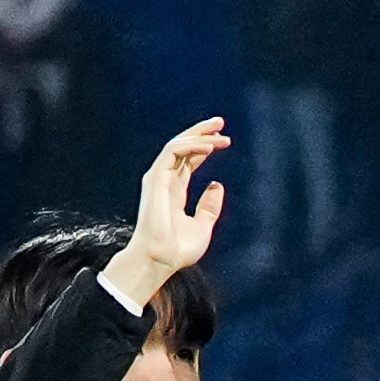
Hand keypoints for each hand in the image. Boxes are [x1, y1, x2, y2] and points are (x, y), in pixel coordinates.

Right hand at [118, 117, 232, 285]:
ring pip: (176, 146)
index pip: (188, 160)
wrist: (161, 259)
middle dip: (200, 132)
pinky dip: (190, 147)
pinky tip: (209, 146)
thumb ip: (209, 206)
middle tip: (220, 122)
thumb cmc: (177, 249)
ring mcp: (158, 179)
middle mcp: (165, 181)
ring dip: (199, 136)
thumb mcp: (203, 225)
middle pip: (182, 148)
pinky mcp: (155, 180)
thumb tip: (216, 185)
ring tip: (221, 133)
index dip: (204, 147)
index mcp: (175, 190)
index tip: (224, 139)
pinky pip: (172, 154)